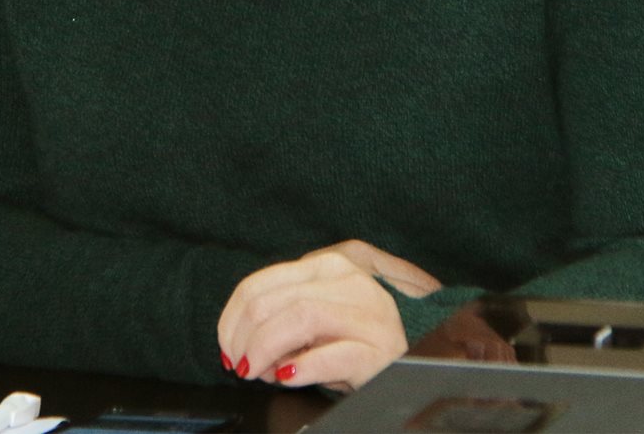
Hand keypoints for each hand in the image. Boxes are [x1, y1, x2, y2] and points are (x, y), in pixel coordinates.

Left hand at [217, 239, 442, 392]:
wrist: (415, 360)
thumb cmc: (357, 341)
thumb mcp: (316, 320)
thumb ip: (281, 317)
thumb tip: (240, 342)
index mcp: (326, 268)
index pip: (258, 285)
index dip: (232, 320)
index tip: (227, 348)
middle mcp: (348, 281)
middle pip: (271, 303)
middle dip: (245, 341)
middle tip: (242, 367)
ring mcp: (368, 312)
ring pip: (298, 319)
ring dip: (267, 351)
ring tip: (262, 373)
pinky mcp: (382, 349)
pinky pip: (332, 354)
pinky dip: (302, 367)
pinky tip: (290, 376)